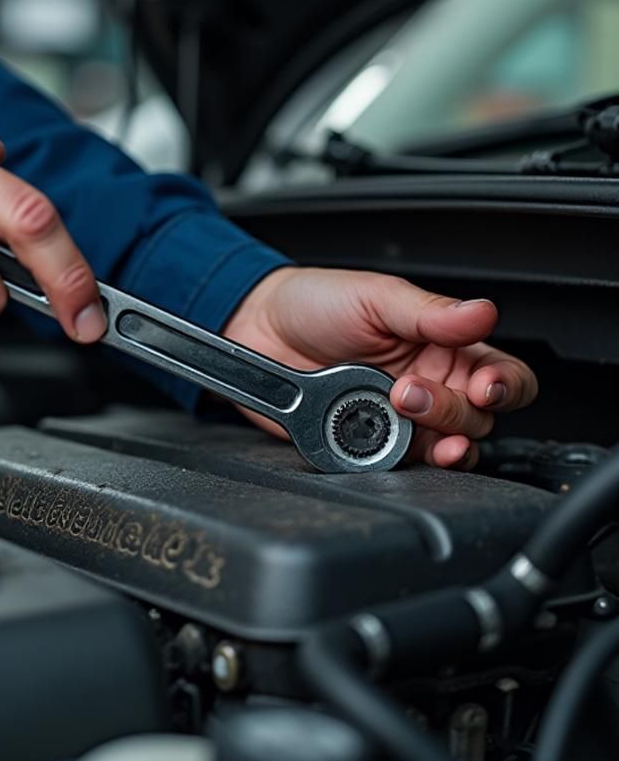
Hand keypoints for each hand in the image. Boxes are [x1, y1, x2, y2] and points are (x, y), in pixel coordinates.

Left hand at [223, 267, 537, 468]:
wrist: (256, 325)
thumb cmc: (316, 303)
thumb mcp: (376, 297)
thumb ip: (430, 312)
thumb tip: (482, 313)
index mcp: (444, 348)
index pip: (502, 375)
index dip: (504, 386)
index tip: (485, 387)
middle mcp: (429, 387)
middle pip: (477, 419)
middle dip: (453, 409)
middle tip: (409, 390)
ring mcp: (396, 420)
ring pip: (445, 449)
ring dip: (437, 440)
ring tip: (403, 414)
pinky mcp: (363, 444)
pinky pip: (394, 464)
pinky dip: (397, 460)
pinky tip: (385, 444)